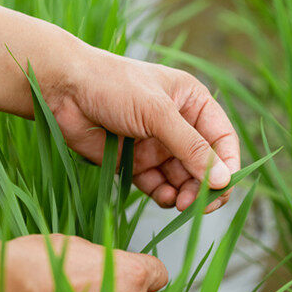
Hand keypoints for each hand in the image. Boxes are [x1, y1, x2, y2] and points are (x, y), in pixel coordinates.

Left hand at [43, 43, 239, 213]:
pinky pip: (159, 186)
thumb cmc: (113, 87)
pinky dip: (165, 196)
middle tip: (200, 205)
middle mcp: (178, 125)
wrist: (63, 91)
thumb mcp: (157, 113)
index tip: (224, 187)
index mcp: (192, 103)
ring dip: (186, 194)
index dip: (228, 165)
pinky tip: (164, 199)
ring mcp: (157, 146)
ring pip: (183, 179)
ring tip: (180, 203)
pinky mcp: (136, 163)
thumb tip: (223, 180)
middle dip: (205, 186)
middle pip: (205, 165)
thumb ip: (190, 148)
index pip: (222, 139)